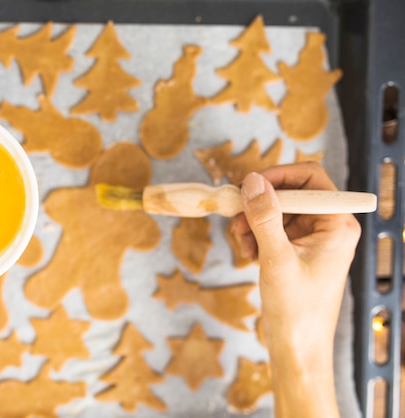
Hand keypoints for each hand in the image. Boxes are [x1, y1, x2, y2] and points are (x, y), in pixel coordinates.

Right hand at [229, 162, 360, 417]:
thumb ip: (265, 217)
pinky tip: (249, 255)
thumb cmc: (296, 309)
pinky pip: (272, 228)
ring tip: (242, 245)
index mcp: (336, 224)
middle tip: (237, 222)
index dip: (278, 176)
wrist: (297, 346)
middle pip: (289, 193)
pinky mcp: (297, 250)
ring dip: (252, 222)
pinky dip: (255, 236)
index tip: (248, 186)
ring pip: (276, 211)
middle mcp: (327, 226)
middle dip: (259, 205)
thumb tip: (252, 181)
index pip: (310, 178)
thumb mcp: (276, 259)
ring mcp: (312, 239)